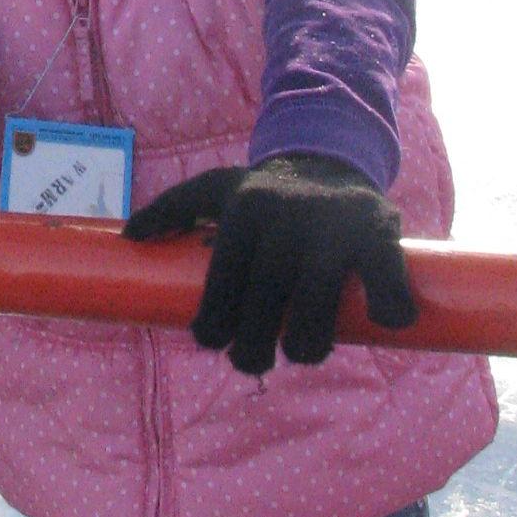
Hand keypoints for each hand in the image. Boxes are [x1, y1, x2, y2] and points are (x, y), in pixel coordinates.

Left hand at [122, 154, 414, 374]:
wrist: (332, 157)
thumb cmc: (267, 192)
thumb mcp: (217, 189)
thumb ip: (173, 208)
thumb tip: (127, 238)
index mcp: (244, 209)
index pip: (222, 281)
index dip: (213, 323)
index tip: (212, 341)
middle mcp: (286, 217)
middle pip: (264, 302)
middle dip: (253, 346)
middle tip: (251, 360)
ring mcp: (334, 226)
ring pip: (317, 307)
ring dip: (309, 346)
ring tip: (302, 351)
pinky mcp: (380, 232)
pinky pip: (385, 286)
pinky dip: (389, 310)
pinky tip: (383, 320)